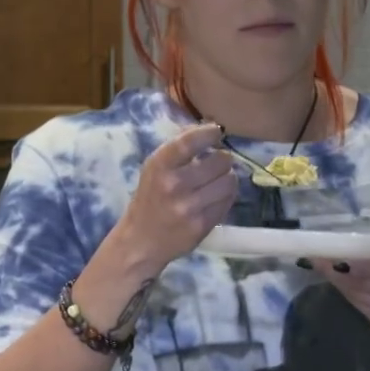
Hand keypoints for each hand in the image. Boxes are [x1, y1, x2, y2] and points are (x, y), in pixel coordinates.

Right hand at [112, 122, 237, 273]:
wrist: (140, 241)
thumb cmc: (149, 199)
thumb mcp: (154, 169)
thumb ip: (180, 150)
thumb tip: (212, 129)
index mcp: (159, 166)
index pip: (190, 141)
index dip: (209, 133)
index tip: (217, 132)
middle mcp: (174, 185)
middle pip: (220, 161)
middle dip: (223, 159)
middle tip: (218, 163)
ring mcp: (189, 207)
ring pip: (229, 181)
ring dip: (228, 178)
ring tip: (219, 180)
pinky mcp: (202, 225)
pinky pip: (227, 202)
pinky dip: (226, 196)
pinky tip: (217, 196)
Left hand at [309, 220, 369, 333]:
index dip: (355, 262)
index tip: (333, 251)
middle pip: (361, 282)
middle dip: (336, 268)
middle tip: (316, 254)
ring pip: (355, 293)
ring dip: (335, 278)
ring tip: (319, 262)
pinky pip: (356, 302)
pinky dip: (344, 288)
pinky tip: (335, 277)